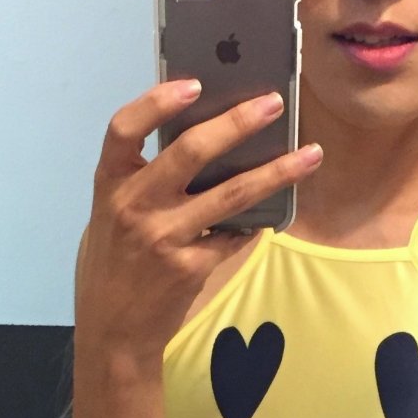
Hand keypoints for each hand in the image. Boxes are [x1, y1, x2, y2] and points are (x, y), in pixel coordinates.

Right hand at [77, 78, 321, 367]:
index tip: (193, 84)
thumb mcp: (108, 217)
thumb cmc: (111, 267)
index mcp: (110, 186)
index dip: (156, 101)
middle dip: (237, 122)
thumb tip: (194, 144)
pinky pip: (234, 235)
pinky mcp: (192, 267)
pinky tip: (273, 217)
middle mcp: (135, 207)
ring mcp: (165, 238)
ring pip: (232, 194)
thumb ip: (140, 183)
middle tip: (273, 104)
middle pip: (191, 151)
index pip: (125, 129)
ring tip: (309, 155)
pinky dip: (255, 224)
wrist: (112, 333)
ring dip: (276, 172)